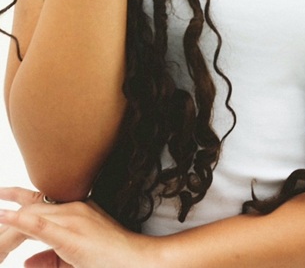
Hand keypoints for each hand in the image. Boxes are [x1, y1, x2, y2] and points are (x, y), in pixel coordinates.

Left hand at [0, 188, 158, 267]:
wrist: (140, 262)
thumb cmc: (112, 262)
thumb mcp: (75, 259)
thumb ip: (50, 259)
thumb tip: (25, 262)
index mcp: (75, 212)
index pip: (40, 202)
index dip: (17, 197)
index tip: (0, 194)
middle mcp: (74, 210)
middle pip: (32, 208)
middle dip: (8, 213)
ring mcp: (74, 220)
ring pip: (33, 214)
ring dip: (8, 222)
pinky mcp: (73, 236)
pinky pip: (42, 226)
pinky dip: (21, 220)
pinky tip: (5, 216)